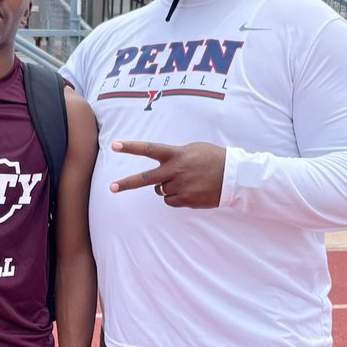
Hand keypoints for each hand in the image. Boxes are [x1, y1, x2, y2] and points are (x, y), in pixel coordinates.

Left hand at [109, 140, 225, 207]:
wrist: (234, 176)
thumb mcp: (192, 149)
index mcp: (176, 154)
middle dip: (127, 183)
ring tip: (186, 180)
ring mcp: (180, 187)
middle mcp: (175, 171)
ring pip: (160, 190)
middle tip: (111, 187)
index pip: (149, 149)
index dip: (131, 147)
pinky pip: (170, 200)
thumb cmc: (213, 159)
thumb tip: (162, 166)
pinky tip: (189, 190)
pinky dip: (175, 197)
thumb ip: (175, 155)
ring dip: (167, 186)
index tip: (114, 145)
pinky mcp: (186, 200)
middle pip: (145, 179)